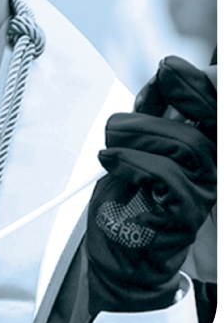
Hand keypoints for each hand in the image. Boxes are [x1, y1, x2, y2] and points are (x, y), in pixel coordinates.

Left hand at [87, 57, 216, 316]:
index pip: (214, 106)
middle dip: (161, 107)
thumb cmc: (128, 197)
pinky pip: (166, 174)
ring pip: (186, 142)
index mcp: (200, 145)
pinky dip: (129, 160)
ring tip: (109, 148)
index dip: (198, 85)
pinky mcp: (187, 214)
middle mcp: (211, 167)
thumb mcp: (137, 143)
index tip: (167, 69)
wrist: (120, 253)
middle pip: (203, 120)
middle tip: (123, 120)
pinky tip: (110, 162)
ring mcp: (204, 191)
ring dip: (136, 135)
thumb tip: (160, 78)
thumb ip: (151, 112)